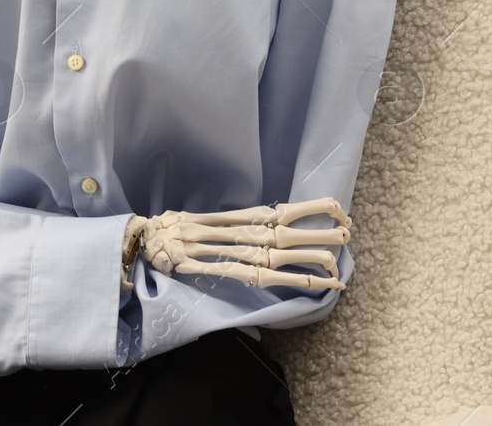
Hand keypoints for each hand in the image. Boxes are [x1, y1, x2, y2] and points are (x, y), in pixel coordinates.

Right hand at [125, 197, 350, 290]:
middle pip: (288, 228)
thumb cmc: (171, 232)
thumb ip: (229, 223)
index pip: (281, 211)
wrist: (144, 242)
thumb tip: (259, 224)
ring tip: (342, 259)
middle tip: (348, 230)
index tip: (336, 208)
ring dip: (315, 254)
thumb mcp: (202, 219)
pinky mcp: (232, 270)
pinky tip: (321, 283)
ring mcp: (236, 251)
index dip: (310, 209)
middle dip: (319, 229)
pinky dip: (299, 280)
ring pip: (283, 251)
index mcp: (237, 218)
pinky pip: (271, 275)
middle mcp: (240, 231)